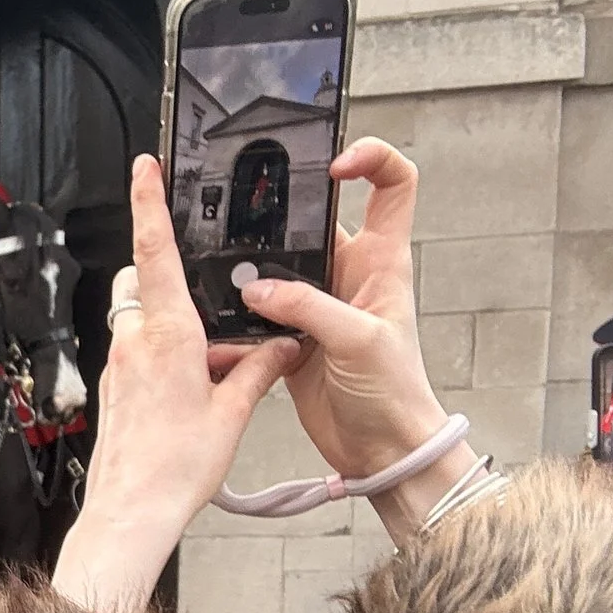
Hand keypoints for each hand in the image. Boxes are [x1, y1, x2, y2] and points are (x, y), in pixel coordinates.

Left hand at [50, 154, 298, 612]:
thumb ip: (259, 369)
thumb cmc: (177, 467)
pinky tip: (192, 384)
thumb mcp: (233, 412)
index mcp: (168, 334)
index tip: (145, 166)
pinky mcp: (115, 388)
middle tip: (206, 299)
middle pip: (142, 283)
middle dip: (167, 278)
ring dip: (168, 322)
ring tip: (209, 358)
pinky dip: (162, 354)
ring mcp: (119, 365)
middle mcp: (135, 342)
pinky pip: (136, 353)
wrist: (131, 510)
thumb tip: (284, 346)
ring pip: (138, 319)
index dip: (149, 204)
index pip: (155, 252)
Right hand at [233, 140, 476, 539]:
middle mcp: (348, 276)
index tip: (333, 163)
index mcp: (381, 262)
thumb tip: (257, 288)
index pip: (392, 185)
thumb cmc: (396, 395)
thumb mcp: (358, 341)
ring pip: (274, 269)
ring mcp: (316, 306)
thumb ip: (308, 307)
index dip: (370, 160)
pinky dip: (234, 319)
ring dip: (248, 274)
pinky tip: (217, 326)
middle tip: (245, 221)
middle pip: (312, 224)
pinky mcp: (290, 337)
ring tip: (223, 276)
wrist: (382, 452)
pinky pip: (255, 314)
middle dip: (278, 220)